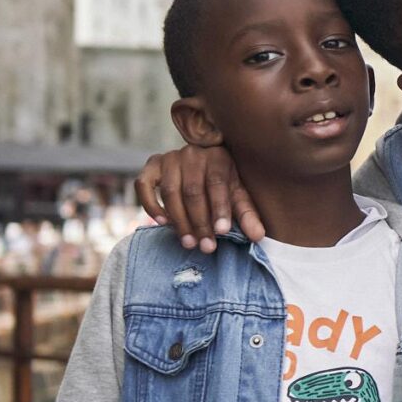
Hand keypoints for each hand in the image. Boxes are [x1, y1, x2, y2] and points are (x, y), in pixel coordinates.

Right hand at [134, 145, 260, 251]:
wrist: (201, 160)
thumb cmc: (221, 182)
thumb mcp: (237, 194)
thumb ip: (246, 214)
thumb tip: (258, 236)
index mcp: (217, 158)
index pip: (217, 184)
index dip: (219, 209)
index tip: (222, 232)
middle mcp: (192, 154)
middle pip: (193, 191)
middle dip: (200, 222)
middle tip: (206, 246)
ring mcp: (169, 158)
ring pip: (170, 191)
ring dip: (179, 220)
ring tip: (189, 242)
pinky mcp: (152, 165)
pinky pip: (143, 185)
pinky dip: (151, 204)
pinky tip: (162, 222)